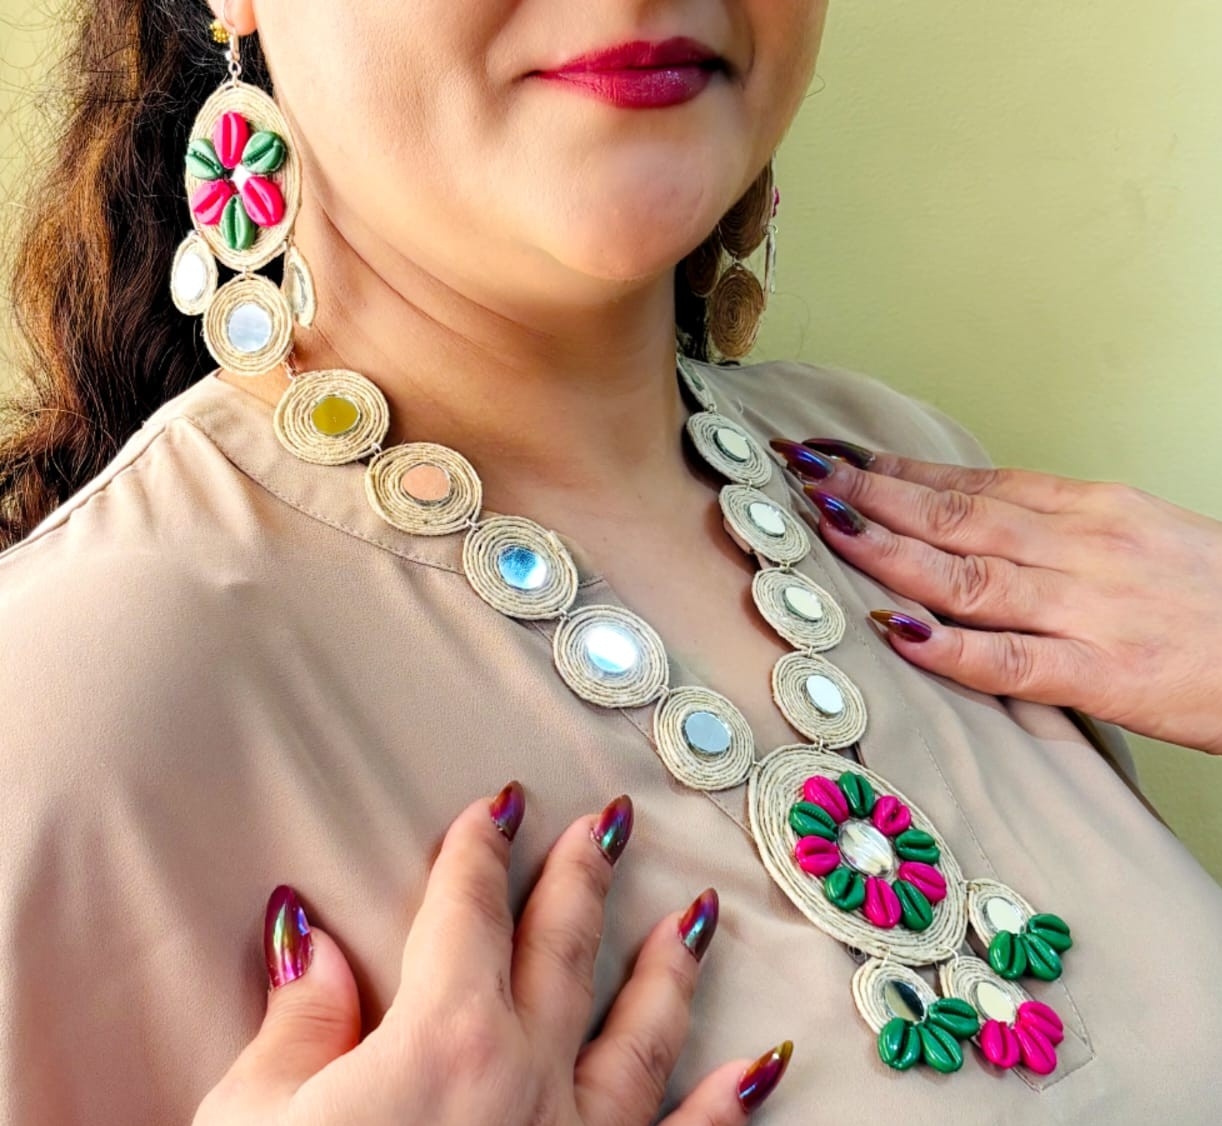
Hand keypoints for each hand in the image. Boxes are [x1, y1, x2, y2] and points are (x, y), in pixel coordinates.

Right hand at [194, 784, 793, 1124]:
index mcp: (443, 1037)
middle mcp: (527, 1074)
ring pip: (641, 1030)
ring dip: (669, 966)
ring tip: (700, 912)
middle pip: (562, 946)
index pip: (466, 910)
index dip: (480, 850)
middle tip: (610, 821)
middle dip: (584, 874)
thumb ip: (296, 1024)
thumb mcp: (254, 1121)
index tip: (497, 808)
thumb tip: (306, 936)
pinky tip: (762, 1068)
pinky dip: (728, 1105)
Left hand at [772, 438, 1221, 754]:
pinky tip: (896, 631)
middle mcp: (1083, 546)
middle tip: (799, 475)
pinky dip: (950, 646)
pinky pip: (1013, 659)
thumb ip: (1054, 530)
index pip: (971, 482)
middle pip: (956, 514)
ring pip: (969, 573)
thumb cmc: (1218, 596)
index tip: (832, 456)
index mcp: (1090, 510)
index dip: (894, 470)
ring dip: (888, 548)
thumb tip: (968, 524)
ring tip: (825, 526)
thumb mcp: (1138, 536)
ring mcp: (1093, 608)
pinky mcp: (1109, 674)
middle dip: (870, 494)